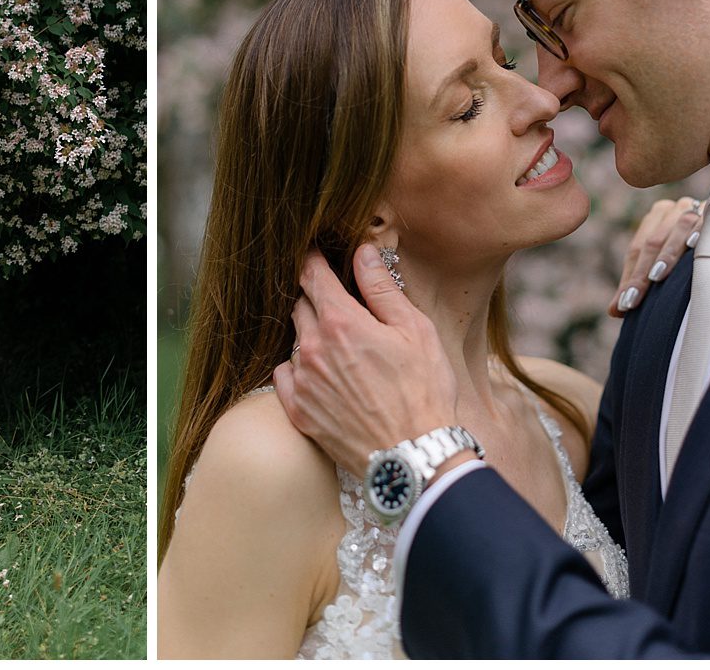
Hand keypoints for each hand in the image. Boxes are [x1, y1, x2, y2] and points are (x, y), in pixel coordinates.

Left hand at [274, 244, 457, 477]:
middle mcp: (312, 348)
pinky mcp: (298, 411)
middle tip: (341, 308)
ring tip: (342, 349)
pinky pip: (285, 375)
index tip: (315, 255)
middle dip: (317, 300)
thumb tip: (362, 252)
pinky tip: (324, 376)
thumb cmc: (424, 392)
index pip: (312, 275)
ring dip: (312, 336)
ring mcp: (302, 381)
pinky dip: (300, 369)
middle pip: (301, 306)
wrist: (414, 457)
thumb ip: (382, 288)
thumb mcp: (415, 331)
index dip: (313, 261)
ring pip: (295, 341)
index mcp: (341, 322)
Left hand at [609, 195, 703, 316]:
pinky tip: (694, 245)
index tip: (623, 306)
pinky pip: (706, 221)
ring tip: (655, 276)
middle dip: (641, 274)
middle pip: (652, 243)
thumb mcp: (666, 261)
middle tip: (632, 300)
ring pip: (675, 231)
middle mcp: (673, 209)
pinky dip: (698, 232)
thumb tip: (614, 311)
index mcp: (656, 217)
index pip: (637, 250)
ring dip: (667, 254)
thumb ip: (641, 282)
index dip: (629, 277)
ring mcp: (695, 208)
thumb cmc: (696, 248)